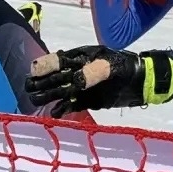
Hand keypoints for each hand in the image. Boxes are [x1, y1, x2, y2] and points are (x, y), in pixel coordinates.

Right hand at [25, 46, 172, 117]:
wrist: (142, 83)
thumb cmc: (127, 68)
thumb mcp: (112, 66)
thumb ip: (94, 72)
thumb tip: (75, 80)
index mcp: (81, 57)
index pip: (58, 60)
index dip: (45, 66)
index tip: (34, 73)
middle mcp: (77, 71)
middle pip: (54, 77)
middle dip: (41, 83)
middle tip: (30, 91)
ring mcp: (81, 87)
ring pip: (59, 91)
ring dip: (47, 96)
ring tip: (36, 102)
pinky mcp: (86, 101)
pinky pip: (70, 104)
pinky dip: (61, 109)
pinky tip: (54, 114)